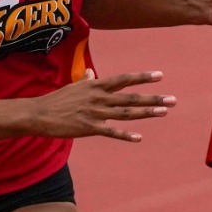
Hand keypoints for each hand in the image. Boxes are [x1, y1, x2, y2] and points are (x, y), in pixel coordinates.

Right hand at [29, 70, 174, 142]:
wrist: (39, 113)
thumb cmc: (56, 100)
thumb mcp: (73, 86)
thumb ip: (85, 81)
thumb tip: (90, 73)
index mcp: (96, 85)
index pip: (124, 79)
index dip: (143, 78)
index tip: (160, 75)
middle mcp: (99, 97)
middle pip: (131, 98)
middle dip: (153, 98)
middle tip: (172, 99)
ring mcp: (95, 113)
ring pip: (126, 113)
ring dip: (146, 113)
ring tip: (163, 112)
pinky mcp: (89, 128)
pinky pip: (111, 132)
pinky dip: (125, 135)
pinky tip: (139, 138)